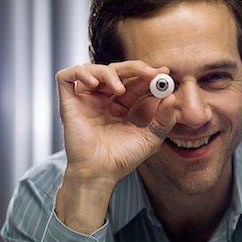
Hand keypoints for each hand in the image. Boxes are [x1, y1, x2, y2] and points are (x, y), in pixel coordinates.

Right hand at [54, 61, 176, 232]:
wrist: (100, 174)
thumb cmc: (121, 159)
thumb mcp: (150, 138)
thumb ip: (164, 119)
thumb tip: (173, 97)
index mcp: (120, 106)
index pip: (134, 82)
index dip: (148, 75)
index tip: (164, 72)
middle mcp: (102, 100)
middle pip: (116, 71)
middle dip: (134, 68)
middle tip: (150, 72)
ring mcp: (85, 100)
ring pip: (94, 70)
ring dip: (110, 72)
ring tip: (119, 88)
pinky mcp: (68, 102)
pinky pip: (67, 77)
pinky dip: (81, 73)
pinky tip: (95, 84)